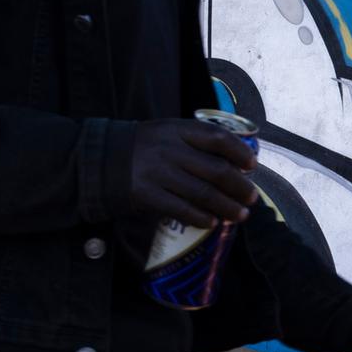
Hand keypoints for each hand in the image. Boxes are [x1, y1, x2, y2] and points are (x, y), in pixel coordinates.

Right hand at [127, 118, 257, 227]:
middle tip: (252, 197)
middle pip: (216, 169)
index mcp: (177, 129)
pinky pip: (181, 209)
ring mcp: (157, 172)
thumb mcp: (167, 132)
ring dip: (227, 206)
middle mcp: (169, 149)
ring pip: (203, 193)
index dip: (240, 152)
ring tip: (240, 215)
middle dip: (240, 186)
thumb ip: (195, 142)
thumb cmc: (144, 147)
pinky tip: (212, 222)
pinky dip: (201, 218)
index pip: (217, 138)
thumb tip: (235, 163)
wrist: (99, 160)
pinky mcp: (147, 195)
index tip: (252, 165)